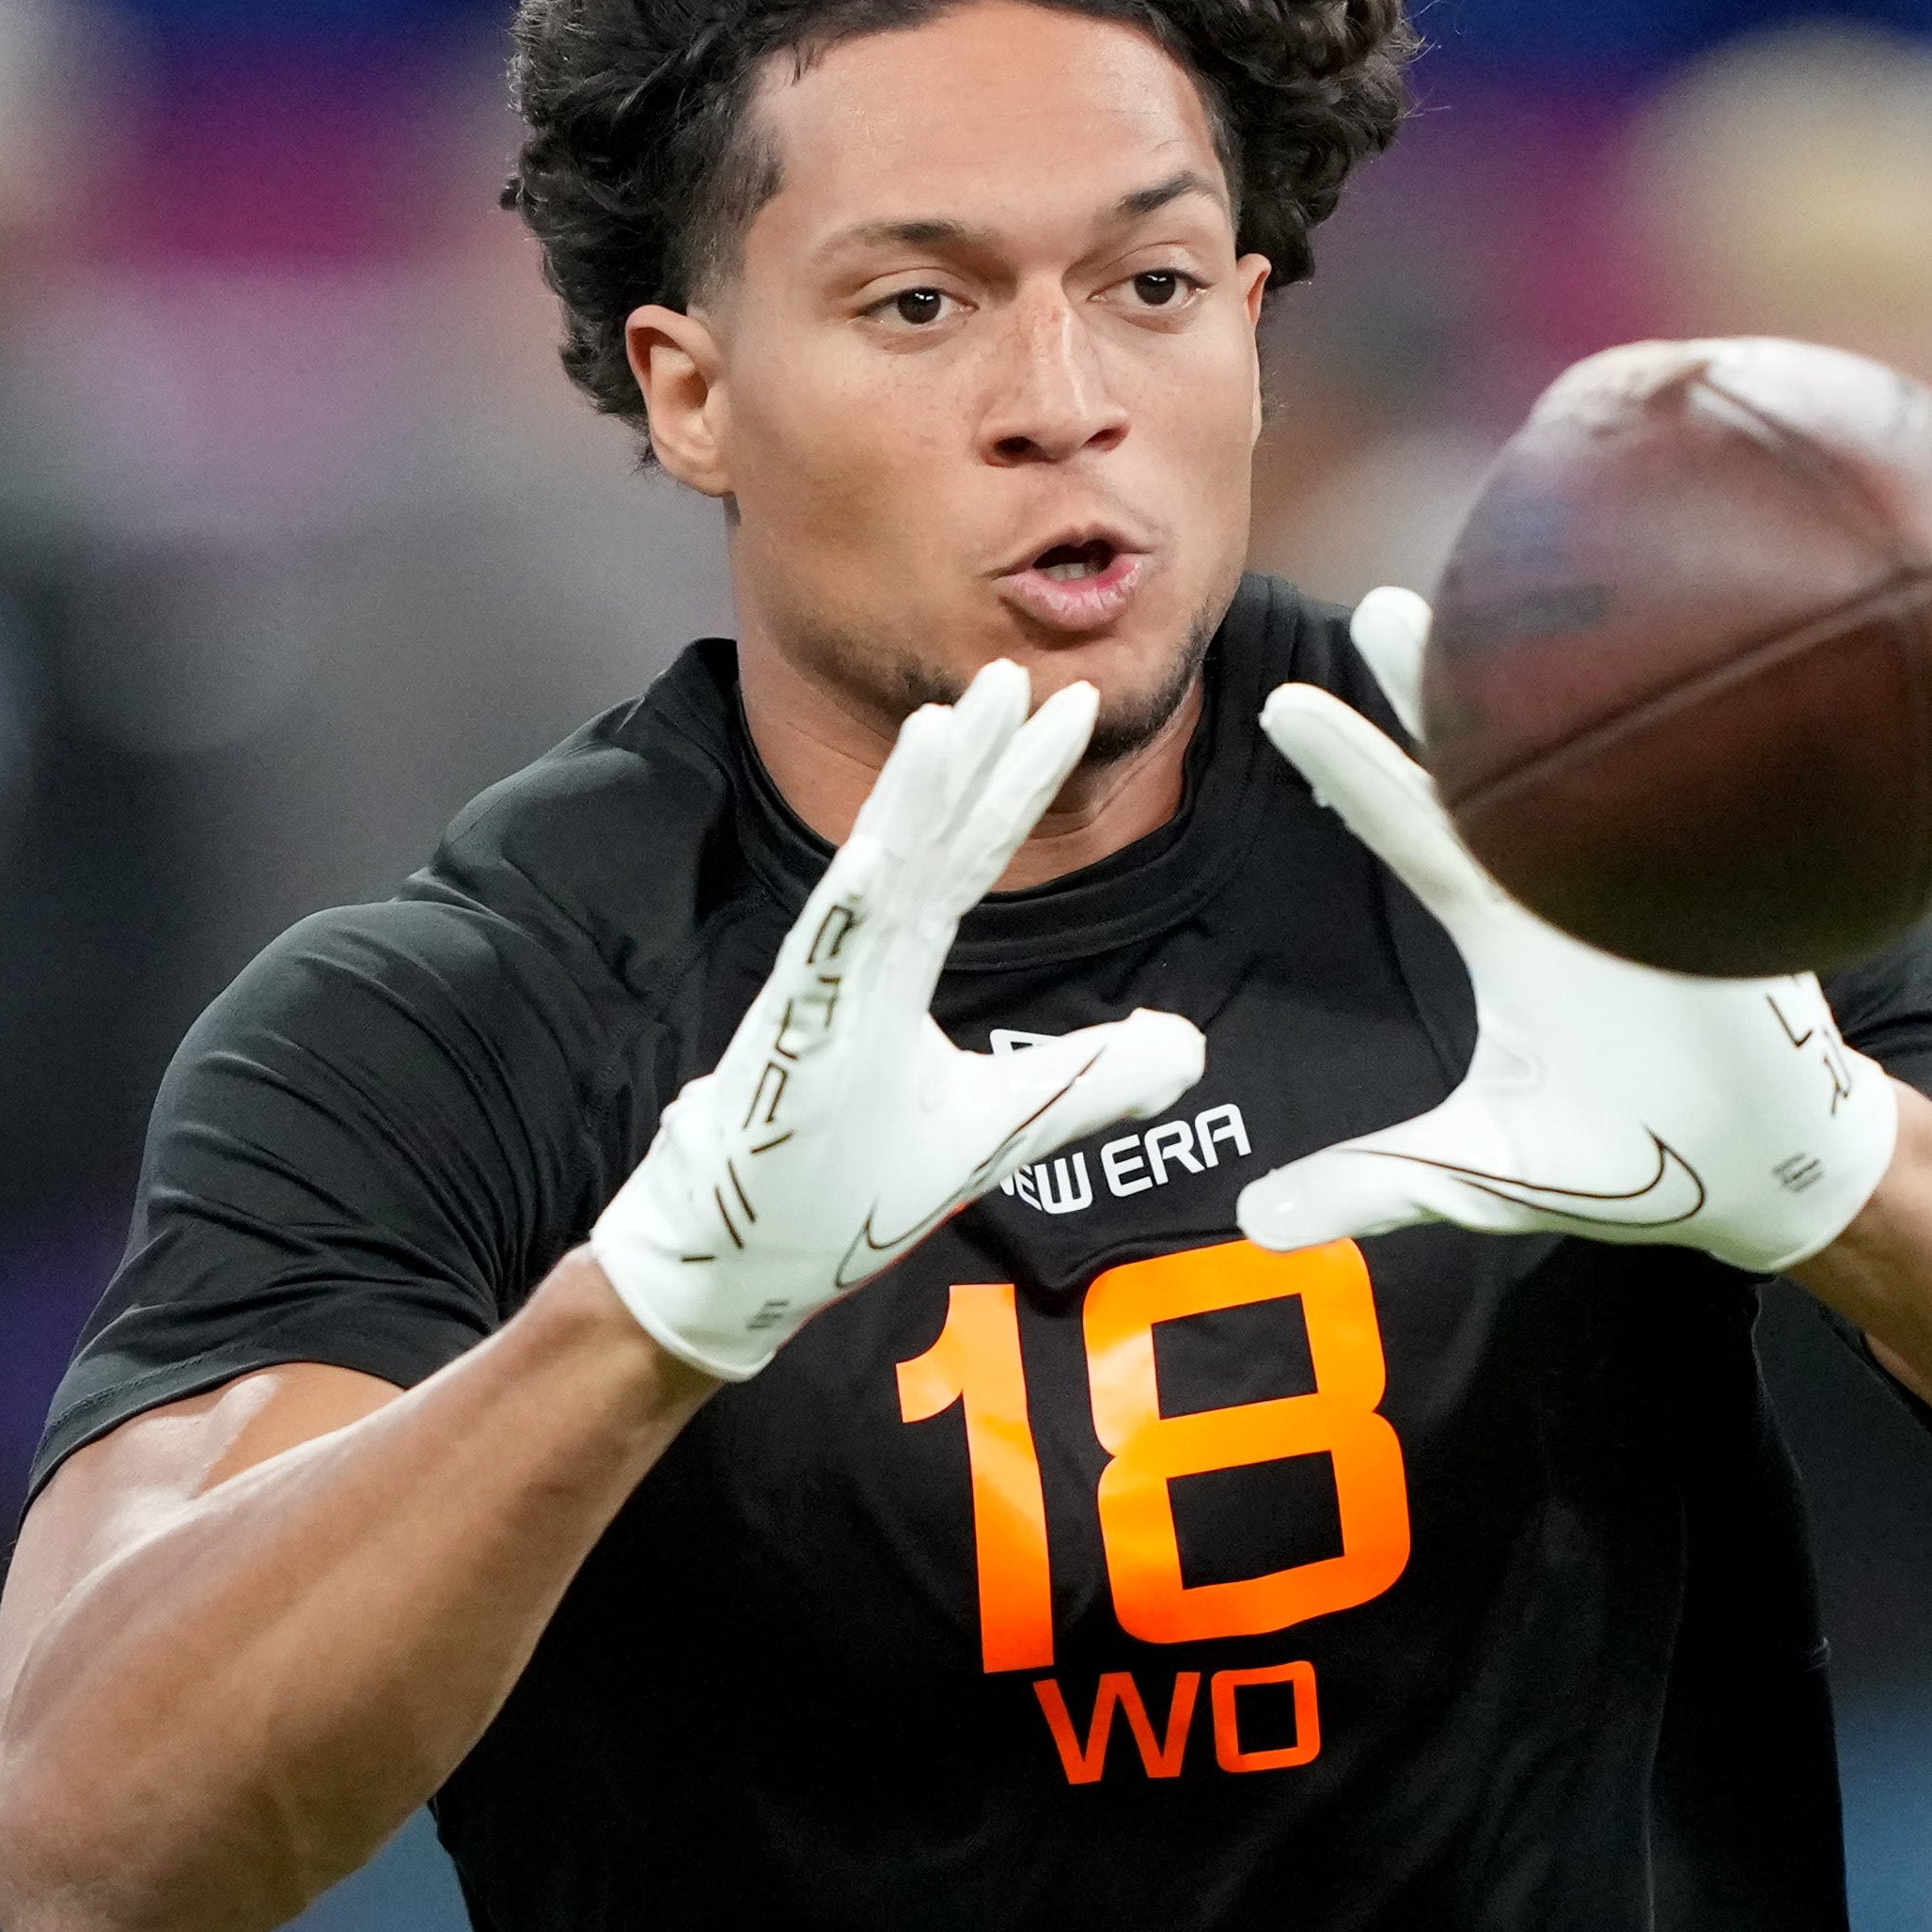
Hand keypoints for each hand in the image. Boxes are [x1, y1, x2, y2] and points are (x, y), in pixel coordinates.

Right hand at [593, 659, 1203, 1378]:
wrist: (743, 1258)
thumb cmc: (848, 1182)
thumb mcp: (1002, 1126)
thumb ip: (1089, 1081)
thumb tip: (1188, 1045)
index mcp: (903, 963)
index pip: (973, 852)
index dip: (1020, 782)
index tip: (1070, 709)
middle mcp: (861, 959)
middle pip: (930, 840)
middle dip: (977, 758)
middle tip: (1023, 673)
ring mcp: (818, 996)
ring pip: (873, 877)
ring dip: (911, 801)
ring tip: (950, 721)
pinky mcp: (786, 1047)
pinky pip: (819, 966)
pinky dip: (848, 909)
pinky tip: (876, 857)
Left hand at [1235, 659, 1895, 1275]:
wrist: (1767, 1174)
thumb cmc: (1630, 1159)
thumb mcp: (1482, 1175)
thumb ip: (1375, 1184)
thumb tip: (1256, 1222)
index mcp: (1502, 922)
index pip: (1408, 823)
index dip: (1351, 767)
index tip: (1283, 706)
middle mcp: (1567, 883)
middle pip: (1491, 767)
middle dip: (1439, 691)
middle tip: (1382, 607)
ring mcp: (1655, 881)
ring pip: (1595, 763)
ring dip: (1560, 696)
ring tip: (1512, 614)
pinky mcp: (1733, 900)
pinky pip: (1704, 811)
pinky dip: (1685, 746)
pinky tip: (1658, 667)